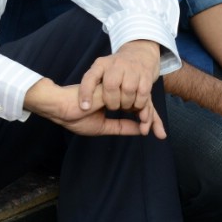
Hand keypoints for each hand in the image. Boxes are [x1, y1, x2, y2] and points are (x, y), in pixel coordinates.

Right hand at [25, 79, 165, 137]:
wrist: (61, 108)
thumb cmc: (76, 117)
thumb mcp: (102, 126)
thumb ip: (121, 127)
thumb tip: (139, 130)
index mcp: (114, 100)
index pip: (134, 107)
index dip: (144, 118)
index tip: (156, 132)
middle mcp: (116, 93)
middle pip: (140, 102)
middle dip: (151, 118)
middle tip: (161, 133)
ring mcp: (115, 89)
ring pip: (139, 99)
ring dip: (148, 115)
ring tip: (152, 128)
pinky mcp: (112, 88)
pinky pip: (132, 99)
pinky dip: (140, 110)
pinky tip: (144, 121)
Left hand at [78, 40, 159, 113]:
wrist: (140, 53)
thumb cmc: (117, 70)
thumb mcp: (102, 72)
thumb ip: (95, 87)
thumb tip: (85, 108)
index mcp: (101, 64)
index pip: (90, 78)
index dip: (86, 93)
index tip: (84, 108)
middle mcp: (116, 64)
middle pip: (111, 85)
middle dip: (111, 102)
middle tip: (113, 106)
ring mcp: (132, 68)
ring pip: (128, 90)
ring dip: (126, 104)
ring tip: (125, 106)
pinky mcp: (146, 74)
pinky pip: (143, 93)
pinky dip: (139, 103)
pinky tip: (136, 104)